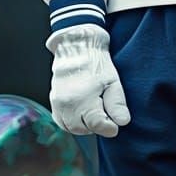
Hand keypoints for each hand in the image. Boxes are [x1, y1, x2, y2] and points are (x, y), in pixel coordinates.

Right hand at [45, 23, 130, 137]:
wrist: (77, 46)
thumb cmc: (96, 62)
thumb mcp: (113, 81)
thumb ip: (117, 103)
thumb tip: (122, 122)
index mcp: (83, 99)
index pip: (98, 126)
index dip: (109, 127)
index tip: (115, 123)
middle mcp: (67, 104)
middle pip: (83, 130)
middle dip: (95, 125)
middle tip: (104, 111)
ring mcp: (57, 103)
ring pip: (70, 128)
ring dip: (83, 125)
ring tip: (93, 109)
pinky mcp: (53, 101)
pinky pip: (61, 121)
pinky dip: (72, 121)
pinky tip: (82, 110)